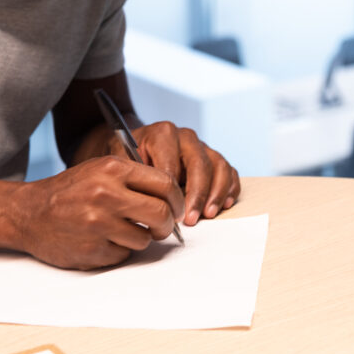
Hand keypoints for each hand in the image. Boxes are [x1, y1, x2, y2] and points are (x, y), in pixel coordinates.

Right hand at [12, 155, 183, 269]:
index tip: (176, 208)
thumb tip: (173, 196)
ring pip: (144, 239)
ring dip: (140, 239)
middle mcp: (106, 194)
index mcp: (112, 169)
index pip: (165, 184)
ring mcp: (97, 224)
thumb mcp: (100, 170)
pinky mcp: (91, 249)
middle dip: (167, 224)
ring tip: (122, 231)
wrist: (28, 213)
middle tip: (162, 227)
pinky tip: (103, 240)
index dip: (177, 199)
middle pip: (161, 214)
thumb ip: (134, 177)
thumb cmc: (70, 191)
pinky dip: (119, 251)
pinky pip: (123, 255)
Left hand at [124, 121, 240, 225]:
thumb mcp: (123, 164)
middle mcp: (185, 137)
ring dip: (216, 192)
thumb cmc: (128, 158)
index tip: (169, 212)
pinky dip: (229, 187)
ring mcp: (201, 146)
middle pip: (199, 163)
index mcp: (162, 134)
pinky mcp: (213, 157)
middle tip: (191, 218)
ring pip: (218, 165)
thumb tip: (148, 203)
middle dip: (197, 194)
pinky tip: (224, 204)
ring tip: (208, 214)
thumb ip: (135, 178)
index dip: (172, 190)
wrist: (134, 148)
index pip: (172, 163)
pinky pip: (228, 170)